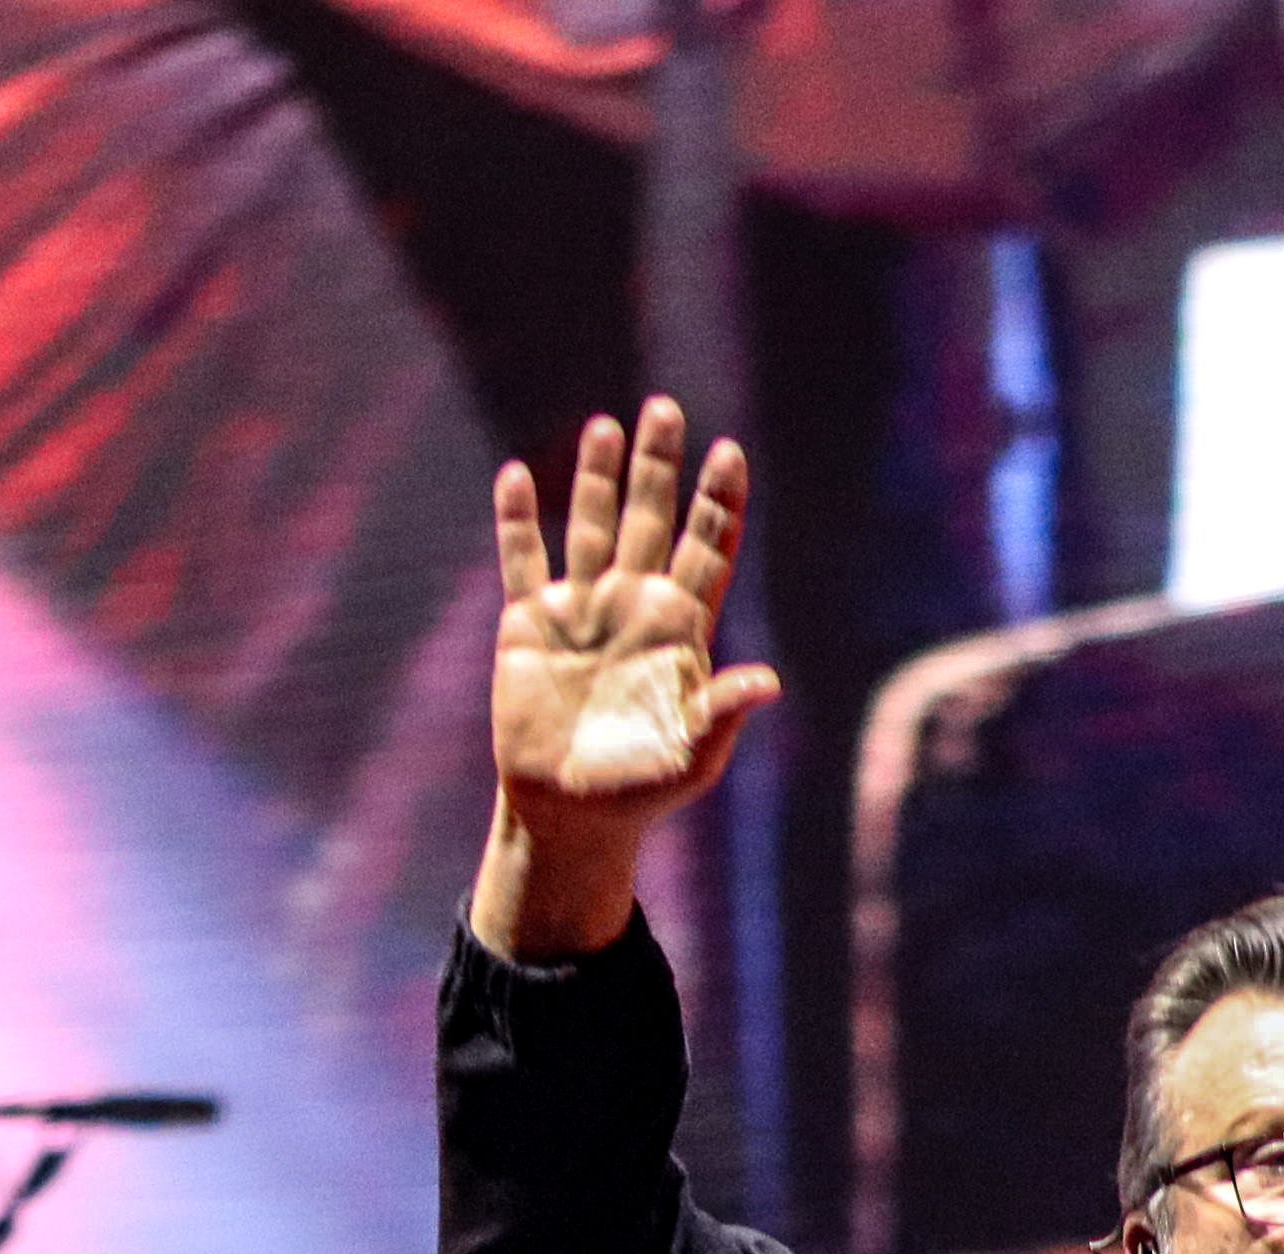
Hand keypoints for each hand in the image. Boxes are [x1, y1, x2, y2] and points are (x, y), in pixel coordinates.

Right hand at [471, 400, 781, 959]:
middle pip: (650, 518)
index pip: (707, 549)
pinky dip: (517, 520)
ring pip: (589, 525)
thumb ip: (721, 713)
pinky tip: (514, 476)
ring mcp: (581, 609)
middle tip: (666, 409)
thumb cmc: (641, 791)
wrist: (569, 815)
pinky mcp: (529, 626)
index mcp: (679, 628)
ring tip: (604, 425)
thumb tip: (768, 682)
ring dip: (595, 476)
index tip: (730, 453)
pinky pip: (523, 561)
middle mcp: (633, 605)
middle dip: (658, 466)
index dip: (718, 502)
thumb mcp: (691, 756)